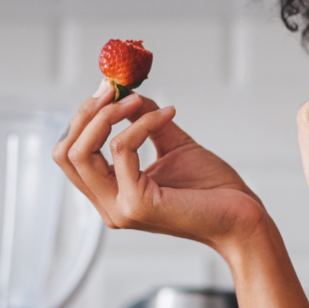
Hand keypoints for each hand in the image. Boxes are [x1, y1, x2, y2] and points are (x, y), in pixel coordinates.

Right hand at [54, 87, 270, 251]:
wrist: (242, 218)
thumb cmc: (212, 189)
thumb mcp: (171, 145)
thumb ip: (145, 121)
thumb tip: (127, 93)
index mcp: (111, 195)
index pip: (70, 155)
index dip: (82, 119)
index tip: (107, 89)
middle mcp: (108, 206)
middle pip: (65, 153)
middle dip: (85, 114)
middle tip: (111, 89)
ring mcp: (119, 208)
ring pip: (81, 153)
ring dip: (107, 115)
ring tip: (135, 100)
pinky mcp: (137, 204)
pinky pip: (122, 150)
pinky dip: (140, 124)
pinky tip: (167, 115)